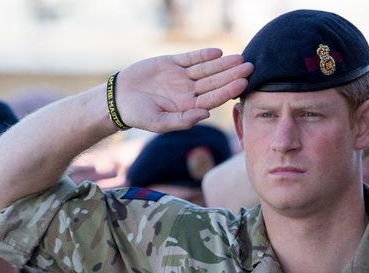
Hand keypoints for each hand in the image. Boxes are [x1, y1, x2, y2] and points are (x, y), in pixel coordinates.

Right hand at [115, 48, 252, 132]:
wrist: (118, 98)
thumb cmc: (138, 115)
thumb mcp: (159, 123)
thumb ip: (182, 120)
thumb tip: (204, 115)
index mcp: (189, 107)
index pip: (214, 98)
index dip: (229, 90)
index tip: (243, 83)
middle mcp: (188, 92)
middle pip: (215, 82)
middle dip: (233, 74)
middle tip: (250, 67)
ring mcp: (181, 78)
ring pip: (207, 69)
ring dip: (223, 64)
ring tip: (240, 58)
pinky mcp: (172, 64)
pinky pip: (191, 58)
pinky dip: (203, 55)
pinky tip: (217, 52)